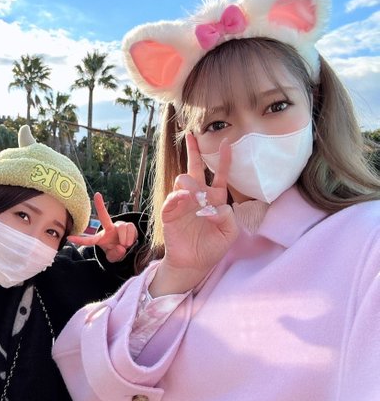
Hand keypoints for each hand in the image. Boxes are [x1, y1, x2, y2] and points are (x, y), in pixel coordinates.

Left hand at [67, 192, 137, 261]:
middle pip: (104, 217)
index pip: (89, 240)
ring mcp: (118, 225)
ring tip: (125, 244)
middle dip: (100, 205)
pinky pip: (130, 229)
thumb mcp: (114, 257)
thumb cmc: (116, 251)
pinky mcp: (128, 224)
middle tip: (97, 195)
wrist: (129, 248)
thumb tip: (121, 247)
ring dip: (126, 240)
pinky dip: (132, 237)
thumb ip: (115, 255)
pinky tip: (130, 240)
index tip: (69, 238)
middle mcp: (108, 228)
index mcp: (101, 238)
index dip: (80, 240)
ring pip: (122, 228)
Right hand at [151, 133, 238, 296]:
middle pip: (195, 168)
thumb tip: (215, 205)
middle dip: (194, 151)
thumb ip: (229, 218)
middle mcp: (198, 197)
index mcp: (215, 199)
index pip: (220, 176)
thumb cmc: (212, 247)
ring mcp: (183, 202)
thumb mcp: (230, 234)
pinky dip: (178, 195)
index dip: (224, 160)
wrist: (193, 263)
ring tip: (195, 195)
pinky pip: (172, 197)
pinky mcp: (170, 211)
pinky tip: (184, 199)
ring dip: (190, 183)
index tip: (227, 143)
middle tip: (191, 136)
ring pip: (183, 180)